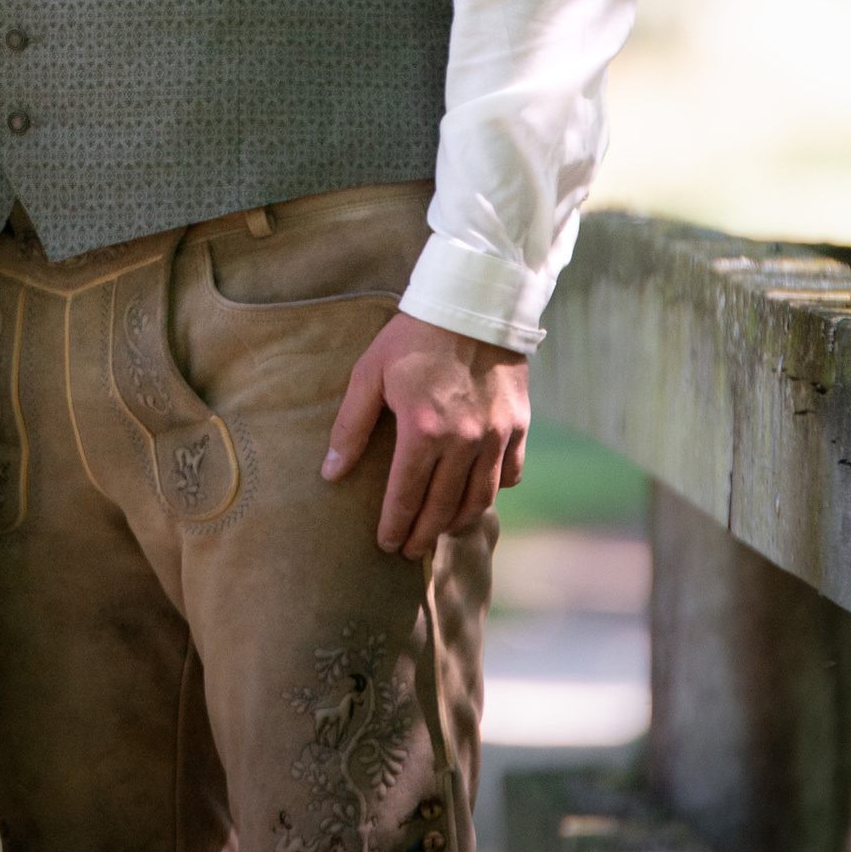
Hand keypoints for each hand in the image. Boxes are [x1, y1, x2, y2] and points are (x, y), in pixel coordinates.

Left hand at [320, 311, 528, 557]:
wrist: (473, 301)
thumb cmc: (413, 336)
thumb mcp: (370, 373)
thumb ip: (350, 426)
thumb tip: (331, 473)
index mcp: (423, 430)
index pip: (406, 496)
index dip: (395, 525)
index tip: (386, 544)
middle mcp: (464, 441)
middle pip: (443, 507)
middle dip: (423, 535)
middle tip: (409, 550)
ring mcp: (496, 435)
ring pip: (480, 499)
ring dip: (457, 521)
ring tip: (440, 530)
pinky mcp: (519, 425)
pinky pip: (510, 474)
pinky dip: (493, 491)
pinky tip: (476, 494)